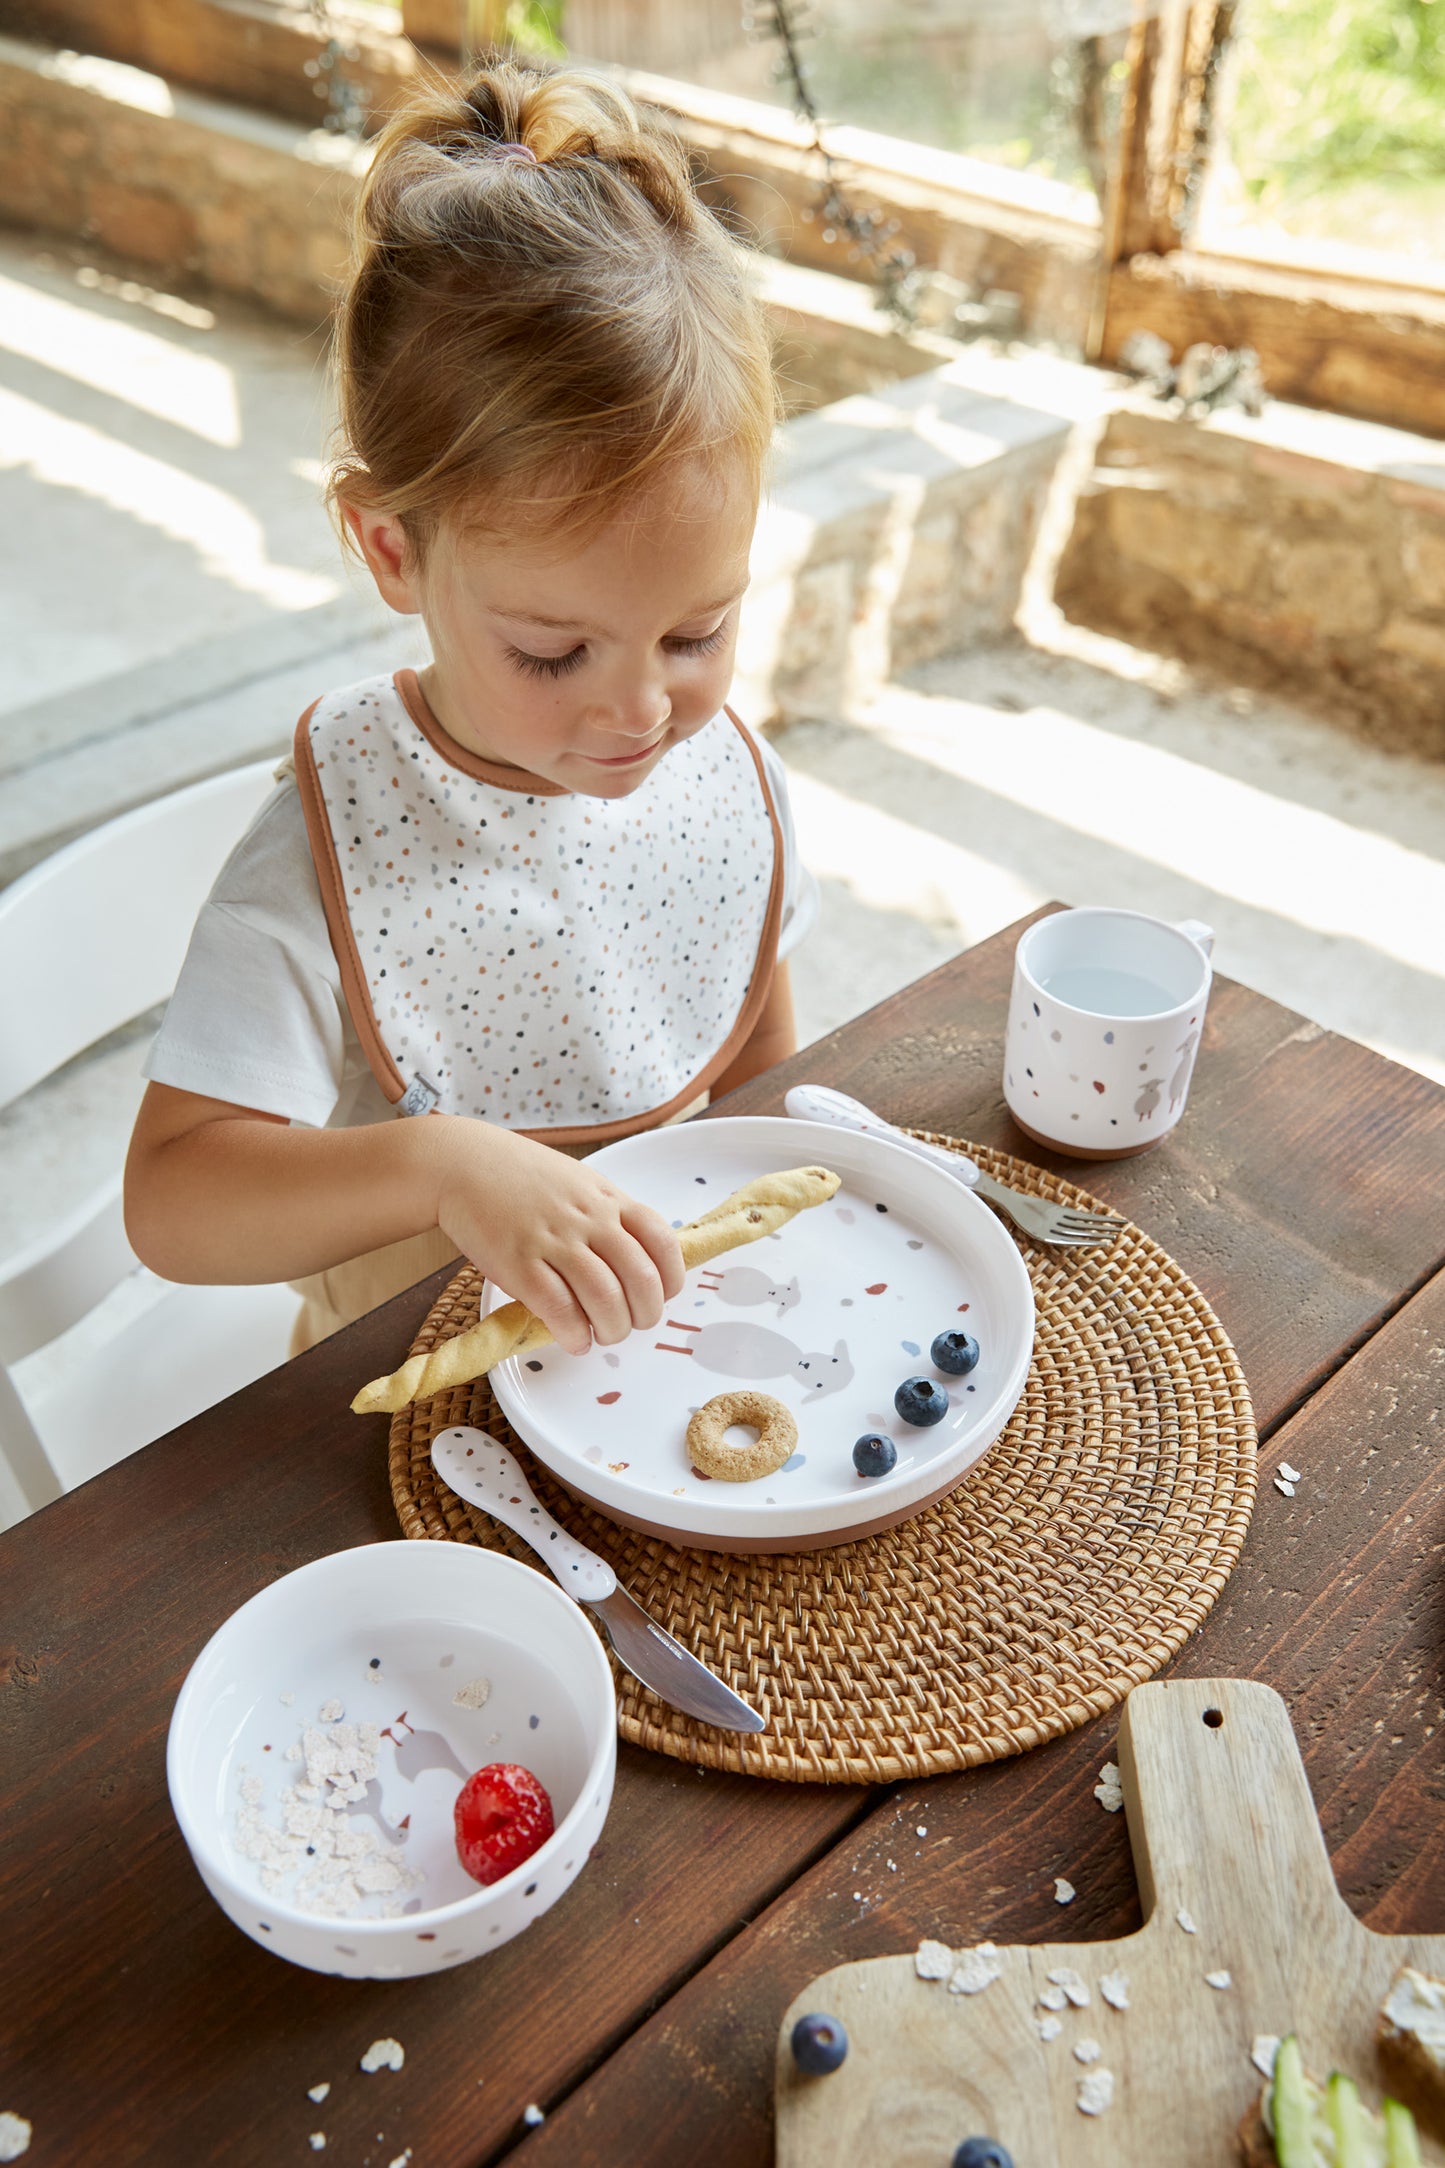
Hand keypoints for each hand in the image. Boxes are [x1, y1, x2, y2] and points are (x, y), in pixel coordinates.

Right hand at [431, 1120, 684, 1356]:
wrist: (462, 1164)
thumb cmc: (521, 1177)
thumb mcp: (578, 1183)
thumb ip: (607, 1217)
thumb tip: (635, 1264)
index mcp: (609, 1198)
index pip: (663, 1242)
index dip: (670, 1279)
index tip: (661, 1295)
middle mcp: (589, 1219)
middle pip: (641, 1279)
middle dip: (645, 1314)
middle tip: (632, 1324)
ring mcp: (555, 1241)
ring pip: (605, 1299)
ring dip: (612, 1329)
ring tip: (602, 1334)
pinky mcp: (520, 1264)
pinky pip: (560, 1310)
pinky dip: (575, 1334)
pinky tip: (574, 1339)